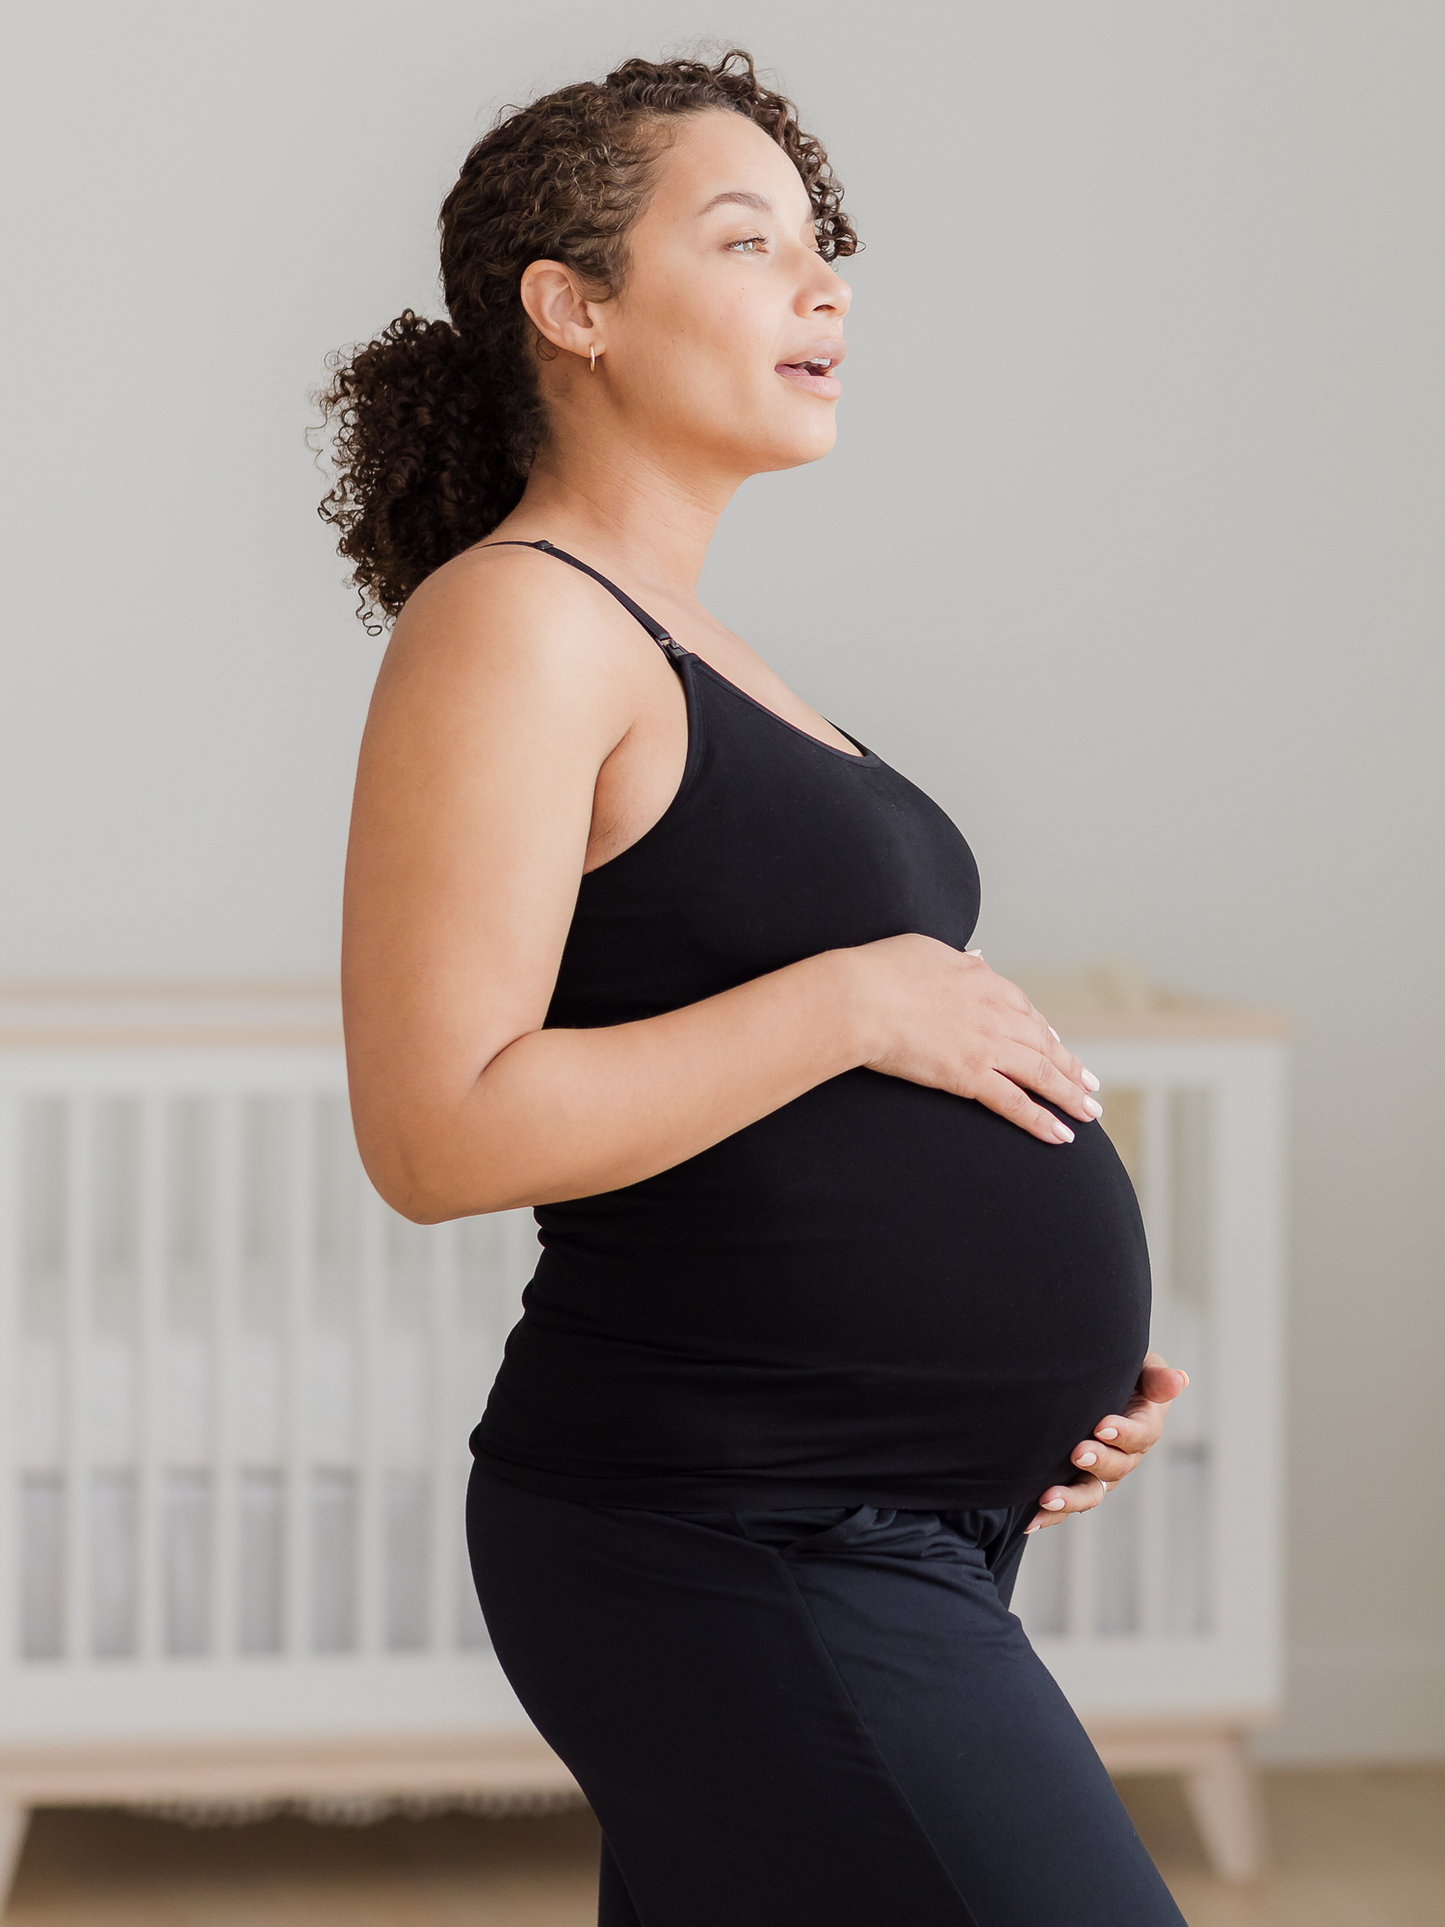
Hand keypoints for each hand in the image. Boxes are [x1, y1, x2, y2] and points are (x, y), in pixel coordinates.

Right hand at [853, 936, 1100, 1144]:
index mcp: (983, 980)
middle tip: (1090, 1084)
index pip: (1024, 1009)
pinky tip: (1062, 1135)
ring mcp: (987, 1045)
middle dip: (1070, 1066)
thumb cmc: (881, 970)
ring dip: (1070, 1095)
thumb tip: (976, 955)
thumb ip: (956, 957)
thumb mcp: (926, 949)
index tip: (1057, 1045)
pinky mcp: (971, 1075)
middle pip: (1043, 1043)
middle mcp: (995, 1012)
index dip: (1044, 1032)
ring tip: (1088, 1113)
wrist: (861, 997)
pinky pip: (1015, 1102)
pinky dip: (1041, 1120)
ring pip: (1041, 1074)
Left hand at [1025, 1353, 1189, 1532]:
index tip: (1102, 1426)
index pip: (1141, 1434)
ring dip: (1072, 1497)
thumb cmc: (1117, 1370)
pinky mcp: (1075, 1482)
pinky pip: (1066, 1504)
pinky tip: (1028, 1520)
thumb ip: (1155, 1376)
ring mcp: (1099, 1473)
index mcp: (1143, 1425)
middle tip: (1077, 1453)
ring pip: (1091, 1492)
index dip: (1124, 1433)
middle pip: (1117, 1467)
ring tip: (1048, 1498)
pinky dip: (1050, 1515)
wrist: (1085, 1382)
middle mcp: (1124, 1455)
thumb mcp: (1139, 1366)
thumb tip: (1179, 1380)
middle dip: (1098, 1462)